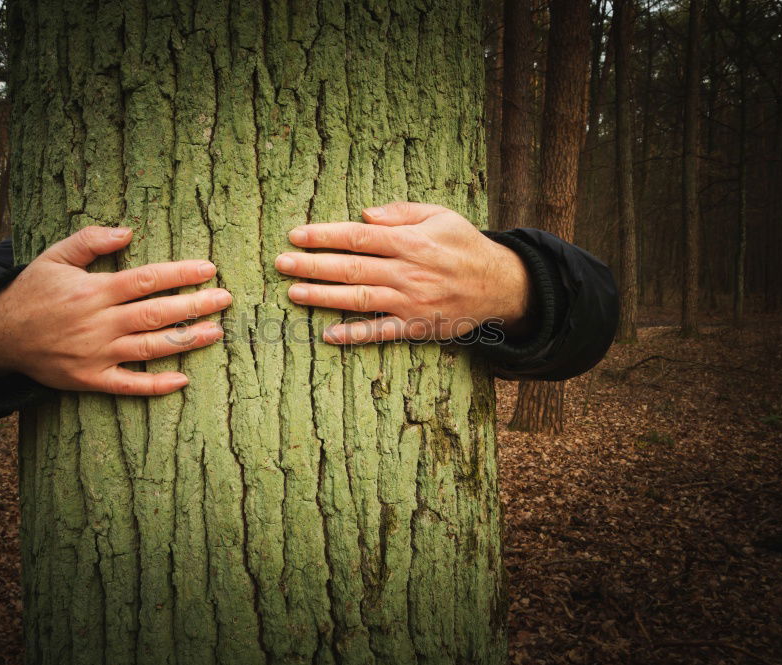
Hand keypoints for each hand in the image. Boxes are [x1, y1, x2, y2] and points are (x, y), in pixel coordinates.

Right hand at [0, 226, 231, 394]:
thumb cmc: (32, 292)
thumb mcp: (54, 257)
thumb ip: (90, 241)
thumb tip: (128, 231)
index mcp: (93, 290)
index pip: (147, 280)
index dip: (181, 274)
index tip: (208, 269)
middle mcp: (99, 323)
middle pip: (157, 313)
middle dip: (195, 305)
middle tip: (225, 299)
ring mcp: (96, 354)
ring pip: (151, 347)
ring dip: (187, 340)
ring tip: (216, 332)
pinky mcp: (90, 380)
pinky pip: (129, 385)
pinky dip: (156, 385)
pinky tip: (182, 380)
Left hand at [274, 202, 533, 343]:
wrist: (501, 285)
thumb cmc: (464, 245)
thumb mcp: (440, 216)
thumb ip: (401, 213)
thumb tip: (365, 214)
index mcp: (410, 241)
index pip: (358, 237)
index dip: (324, 236)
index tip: (295, 235)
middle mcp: (407, 272)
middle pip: (351, 268)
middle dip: (312, 265)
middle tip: (280, 263)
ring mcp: (410, 302)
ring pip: (359, 299)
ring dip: (323, 297)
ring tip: (293, 293)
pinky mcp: (416, 326)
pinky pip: (380, 332)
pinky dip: (355, 334)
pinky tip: (329, 334)